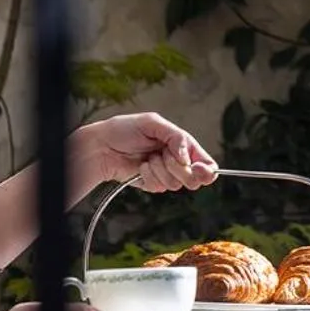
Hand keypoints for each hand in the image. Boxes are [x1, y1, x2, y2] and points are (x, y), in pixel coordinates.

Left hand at [75, 113, 217, 193]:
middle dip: (178, 169)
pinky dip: (149, 176)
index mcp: (184, 146)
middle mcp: (178, 162)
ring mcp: (166, 174)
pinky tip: (141, 167)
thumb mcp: (153, 123)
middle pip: (195, 179)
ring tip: (148, 158)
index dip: (207, 170)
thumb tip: (186, 156)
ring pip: (175, 184)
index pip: (207, 164)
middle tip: (164, 156)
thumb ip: (176, 137)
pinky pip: (159, 187)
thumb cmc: (125, 129)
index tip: (197, 168)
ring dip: (160, 169)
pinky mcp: (153, 184)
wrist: (102, 147)